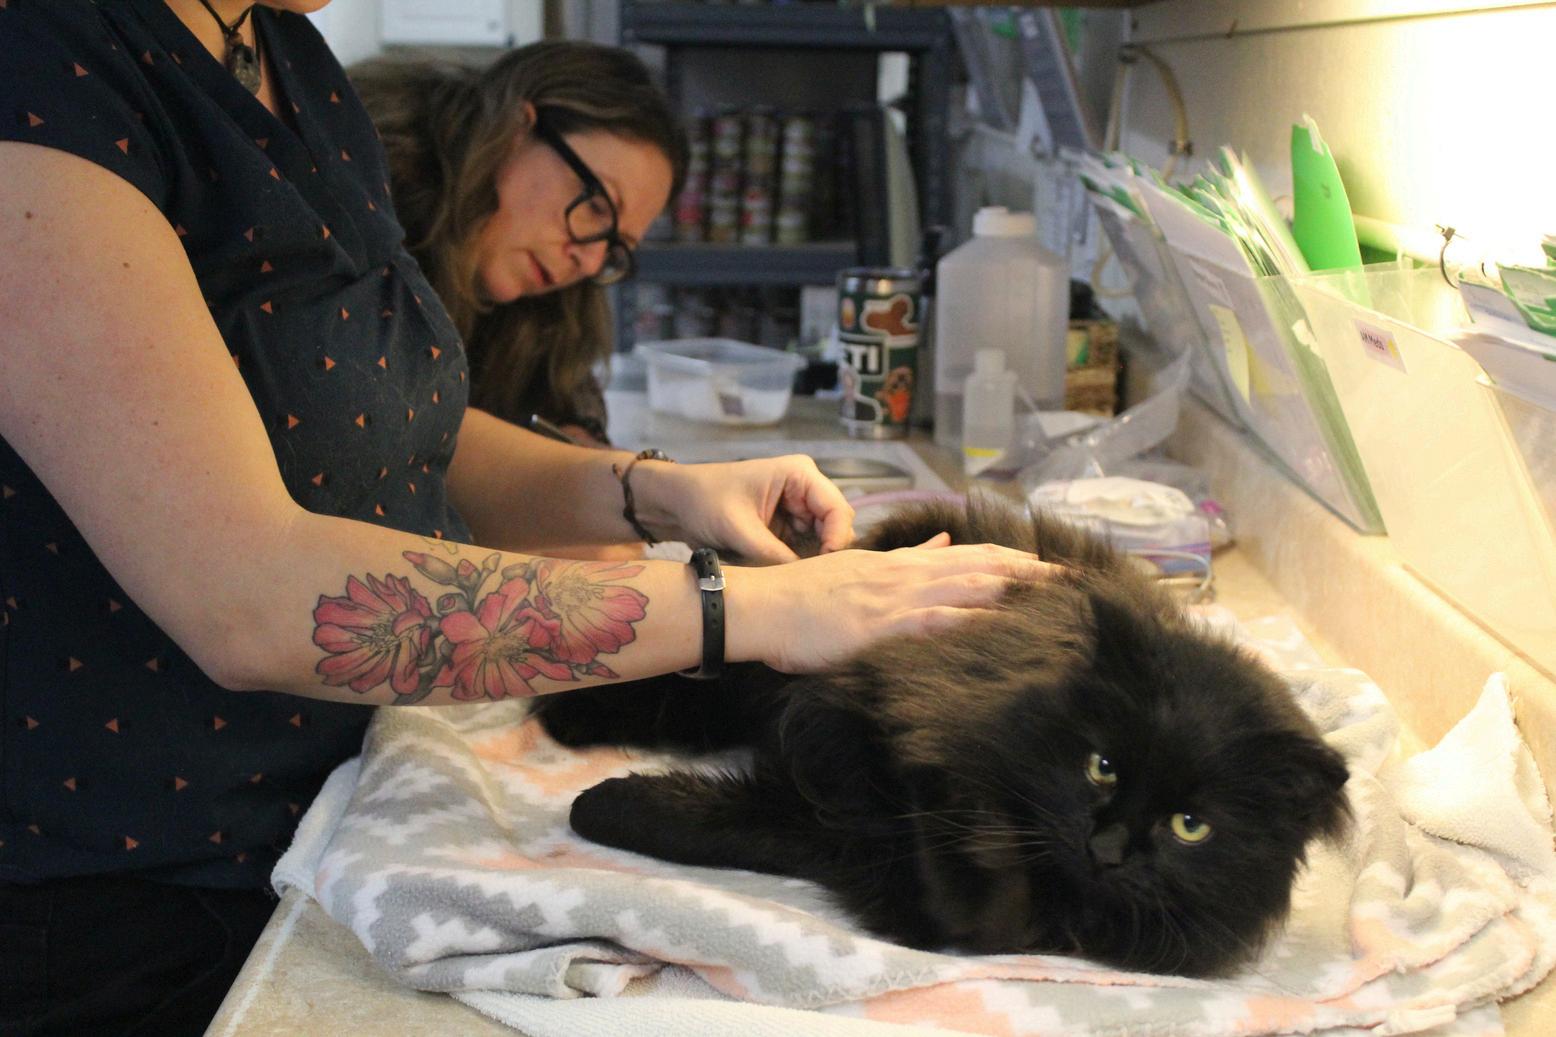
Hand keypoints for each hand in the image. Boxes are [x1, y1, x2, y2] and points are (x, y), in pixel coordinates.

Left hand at [637, 454, 854, 563]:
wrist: (676, 503)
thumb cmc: (704, 502)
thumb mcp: (739, 530)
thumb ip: (774, 556)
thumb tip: (805, 583)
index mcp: (800, 474)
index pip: (838, 510)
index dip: (837, 541)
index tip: (823, 570)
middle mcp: (806, 489)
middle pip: (836, 527)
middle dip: (826, 554)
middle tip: (811, 582)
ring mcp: (798, 508)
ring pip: (824, 542)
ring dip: (813, 561)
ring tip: (799, 582)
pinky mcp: (788, 527)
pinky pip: (806, 549)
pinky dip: (800, 564)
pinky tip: (790, 577)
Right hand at [725, 534, 1061, 672]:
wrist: (763, 605)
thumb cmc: (805, 596)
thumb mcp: (859, 568)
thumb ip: (906, 557)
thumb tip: (941, 540)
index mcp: (904, 564)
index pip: (972, 554)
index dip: (1017, 559)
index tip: (1054, 565)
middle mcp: (908, 575)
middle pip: (984, 567)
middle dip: (1033, 573)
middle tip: (1078, 580)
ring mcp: (897, 598)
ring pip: (969, 587)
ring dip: (1016, 591)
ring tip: (1058, 598)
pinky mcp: (882, 624)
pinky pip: (937, 620)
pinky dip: (973, 621)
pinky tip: (1002, 627)